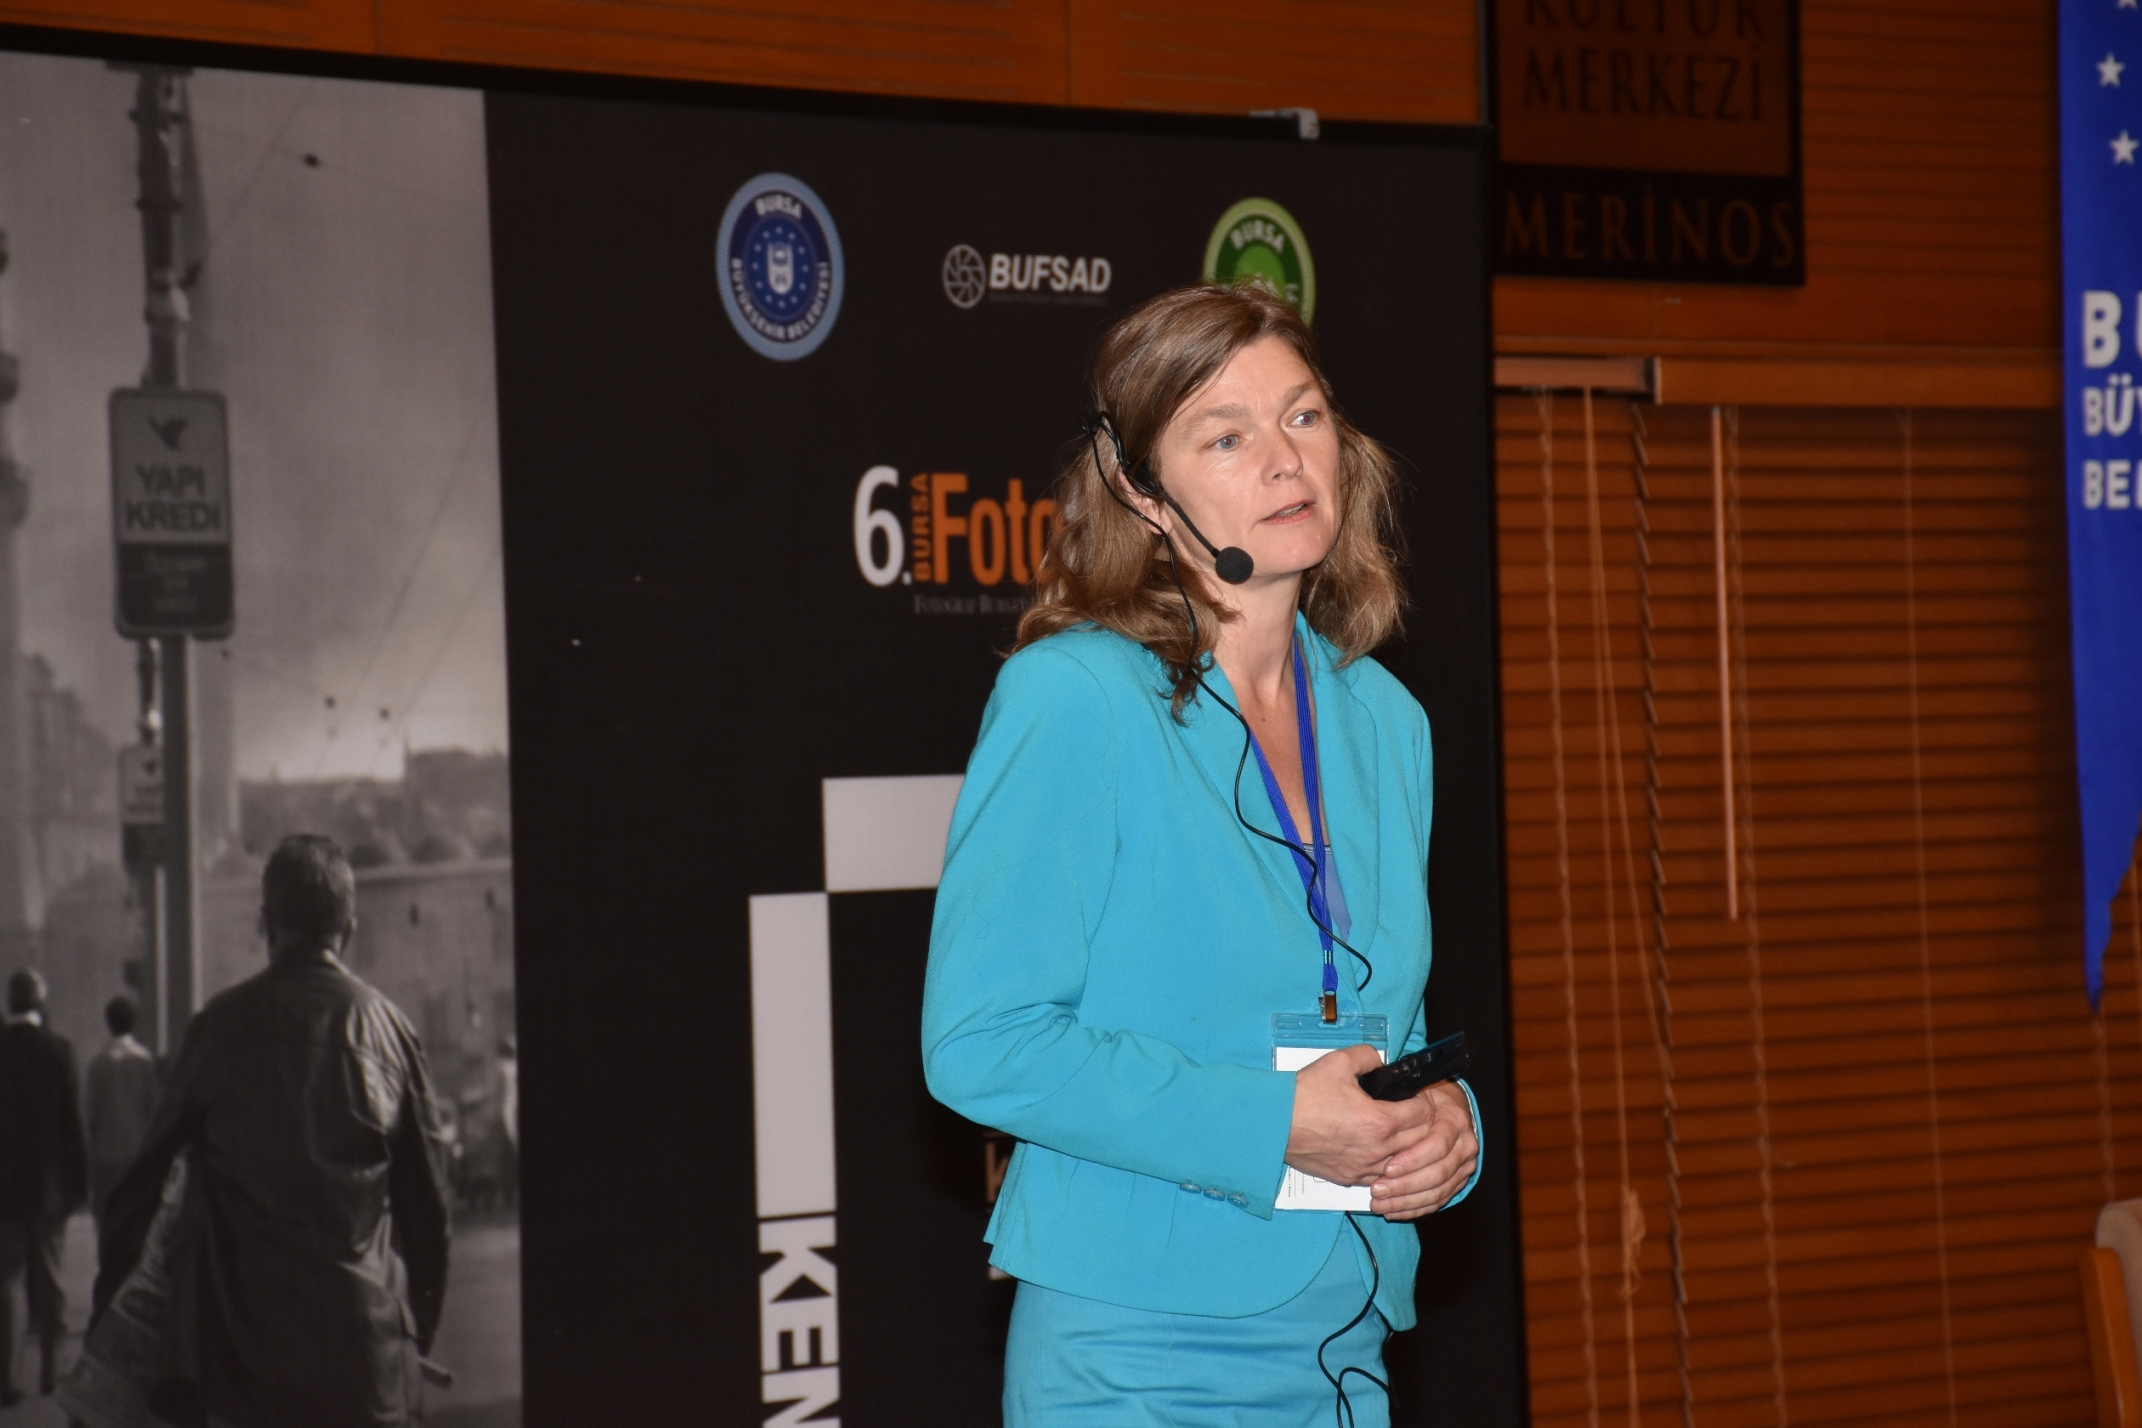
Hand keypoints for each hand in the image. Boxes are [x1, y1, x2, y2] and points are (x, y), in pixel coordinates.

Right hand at [1284, 1044, 1436, 1187]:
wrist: (1275, 1123)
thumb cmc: (1303, 1096)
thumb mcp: (1339, 1061)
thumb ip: (1368, 1056)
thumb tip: (1380, 1062)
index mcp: (1380, 1121)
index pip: (1424, 1115)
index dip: (1424, 1100)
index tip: (1417, 1095)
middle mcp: (1376, 1150)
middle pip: (1421, 1141)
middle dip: (1420, 1123)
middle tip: (1410, 1110)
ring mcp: (1363, 1168)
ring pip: (1403, 1163)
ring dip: (1406, 1147)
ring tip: (1396, 1130)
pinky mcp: (1349, 1177)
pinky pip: (1380, 1176)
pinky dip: (1385, 1164)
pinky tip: (1377, 1150)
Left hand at [1367, 1081, 1477, 1221]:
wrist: (1447, 1107)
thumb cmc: (1425, 1097)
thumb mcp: (1415, 1089)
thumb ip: (1402, 1098)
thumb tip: (1379, 1101)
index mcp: (1455, 1120)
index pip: (1437, 1145)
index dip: (1412, 1159)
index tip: (1386, 1167)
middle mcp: (1465, 1145)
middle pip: (1438, 1173)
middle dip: (1405, 1184)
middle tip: (1376, 1189)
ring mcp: (1464, 1167)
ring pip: (1438, 1191)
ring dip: (1406, 1201)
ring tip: (1378, 1203)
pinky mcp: (1458, 1182)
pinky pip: (1437, 1201)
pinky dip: (1413, 1209)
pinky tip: (1391, 1211)